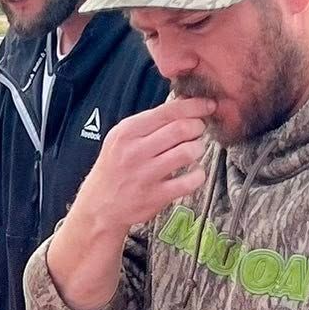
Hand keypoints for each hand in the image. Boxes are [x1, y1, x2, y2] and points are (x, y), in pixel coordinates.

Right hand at [74, 101, 212, 238]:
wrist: (100, 206)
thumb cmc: (115, 167)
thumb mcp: (121, 137)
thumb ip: (149, 122)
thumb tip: (183, 104)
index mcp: (127, 132)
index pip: (167, 111)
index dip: (194, 106)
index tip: (208, 105)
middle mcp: (135, 151)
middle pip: (182, 129)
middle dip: (198, 126)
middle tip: (198, 130)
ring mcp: (146, 175)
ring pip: (188, 152)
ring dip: (198, 148)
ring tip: (193, 150)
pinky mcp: (156, 196)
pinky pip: (190, 181)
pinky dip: (198, 174)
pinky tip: (192, 173)